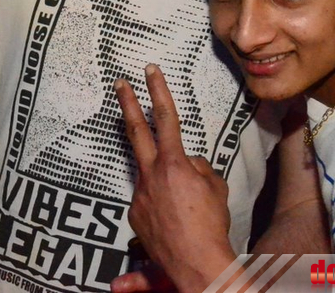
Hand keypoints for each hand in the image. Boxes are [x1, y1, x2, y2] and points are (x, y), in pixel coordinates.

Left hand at [114, 64, 236, 292]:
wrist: (196, 264)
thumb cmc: (211, 225)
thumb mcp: (215, 188)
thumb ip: (198, 168)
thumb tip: (188, 165)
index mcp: (173, 164)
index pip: (166, 118)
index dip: (158, 91)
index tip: (149, 70)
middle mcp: (150, 175)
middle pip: (137, 132)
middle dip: (129, 104)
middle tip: (119, 83)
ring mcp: (139, 195)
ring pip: (151, 175)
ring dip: (165, 180)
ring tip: (185, 204)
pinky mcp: (134, 214)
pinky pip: (150, 199)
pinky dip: (163, 204)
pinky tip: (176, 220)